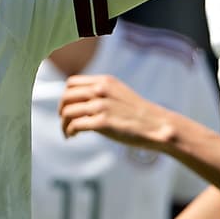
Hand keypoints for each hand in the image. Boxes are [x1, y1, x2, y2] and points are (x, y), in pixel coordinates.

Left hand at [59, 74, 173, 147]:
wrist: (158, 125)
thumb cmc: (138, 113)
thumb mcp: (119, 93)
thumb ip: (101, 92)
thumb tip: (80, 100)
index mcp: (104, 81)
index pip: (71, 84)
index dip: (66, 97)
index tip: (67, 108)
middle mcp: (100, 90)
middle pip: (66, 97)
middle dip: (62, 110)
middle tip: (64, 121)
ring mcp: (101, 106)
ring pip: (67, 112)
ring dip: (64, 124)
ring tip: (68, 133)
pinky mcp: (102, 122)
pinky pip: (75, 125)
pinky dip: (69, 131)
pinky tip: (72, 137)